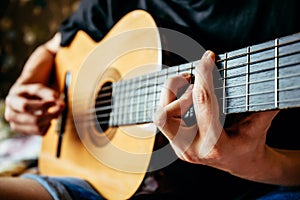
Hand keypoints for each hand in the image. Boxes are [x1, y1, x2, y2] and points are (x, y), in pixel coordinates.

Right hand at [5, 83, 63, 135]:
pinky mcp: (25, 132)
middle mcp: (10, 115)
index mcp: (11, 101)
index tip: (54, 101)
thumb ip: (49, 94)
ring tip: (54, 112)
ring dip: (50, 120)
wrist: (24, 98)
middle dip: (50, 115)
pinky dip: (48, 125)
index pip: (25, 106)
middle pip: (33, 120)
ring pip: (38, 128)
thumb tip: (58, 103)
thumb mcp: (38, 88)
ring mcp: (16, 125)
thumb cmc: (32, 93)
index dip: (42, 105)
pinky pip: (41, 132)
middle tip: (60, 108)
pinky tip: (47, 118)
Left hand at [153, 51, 277, 176]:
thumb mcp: (258, 125)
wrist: (240, 163)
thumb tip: (266, 78)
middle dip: (176, 91)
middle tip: (190, 77)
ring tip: (188, 83)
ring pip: (160, 115)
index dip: (204, 75)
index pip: (204, 103)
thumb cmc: (250, 143)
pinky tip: (185, 93)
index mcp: (216, 146)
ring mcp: (180, 148)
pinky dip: (170, 100)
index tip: (207, 57)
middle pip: (166, 115)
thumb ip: (261, 105)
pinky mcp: (175, 142)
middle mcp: (191, 150)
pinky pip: (162, 118)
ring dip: (171, 94)